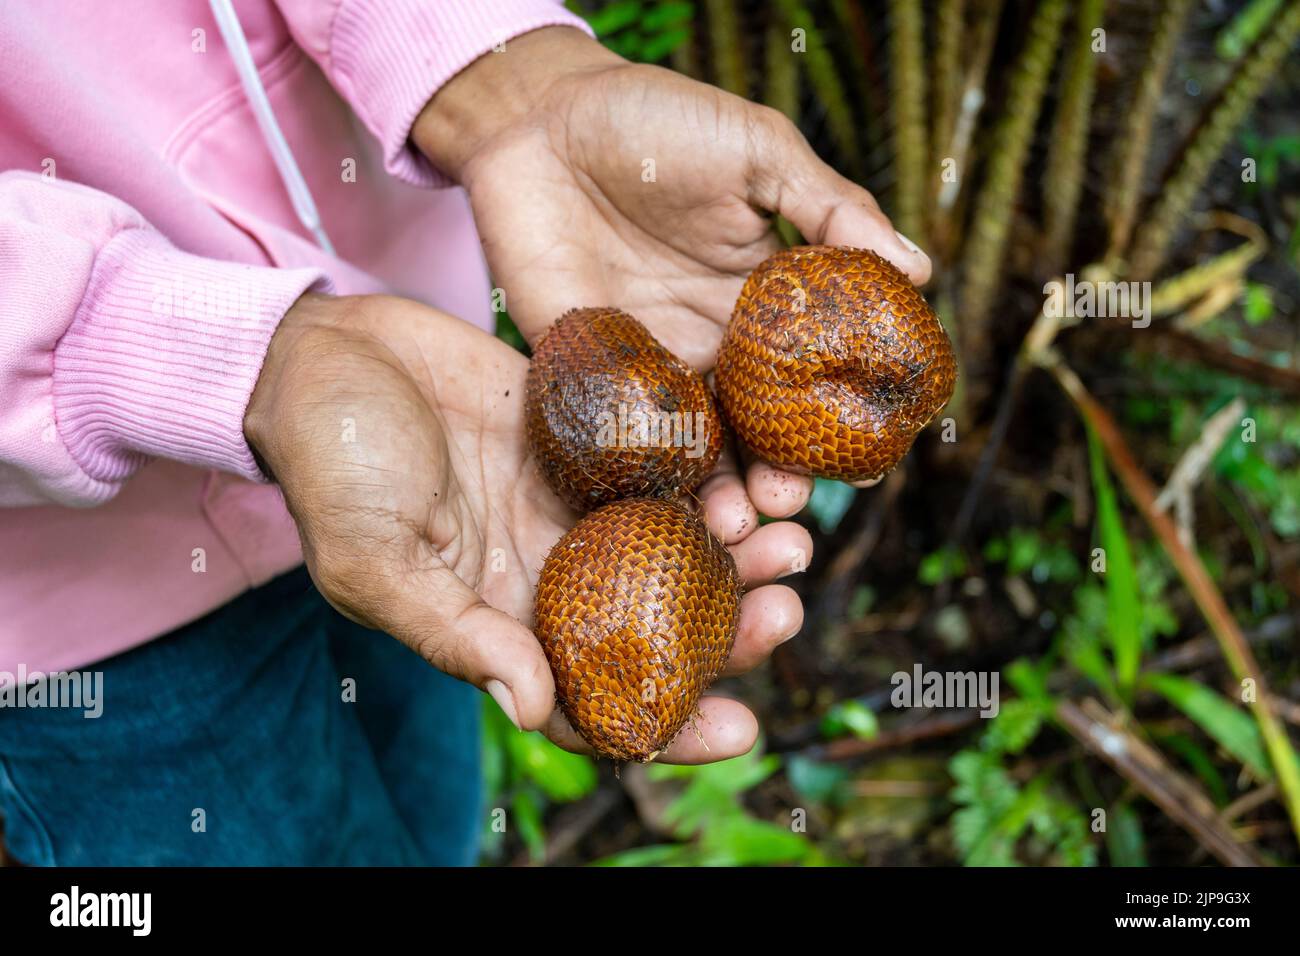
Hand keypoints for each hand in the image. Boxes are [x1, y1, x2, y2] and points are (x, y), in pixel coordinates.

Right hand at [245, 293, 811, 761]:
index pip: (597, 698)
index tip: (741, 728)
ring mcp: (577, 502)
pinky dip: (713, 471)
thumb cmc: (330, 462)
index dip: (670, 724)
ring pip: (679, 545)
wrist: (328, 352)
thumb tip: (534, 709)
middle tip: (785, 609)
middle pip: (661, 624)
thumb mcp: (373, 557)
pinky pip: (668, 461)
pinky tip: (755, 466)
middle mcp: (552, 570)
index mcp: (503, 620)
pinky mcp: (592, 435)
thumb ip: (452, 632)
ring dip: (740, 554)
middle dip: (731, 631)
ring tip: (792, 537)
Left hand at [414, 25, 926, 510]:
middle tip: (788, 512)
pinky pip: (621, 435)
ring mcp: (653, 363)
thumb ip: (830, 208)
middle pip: (759, 430)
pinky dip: (644, 474)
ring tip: (735, 526)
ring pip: (695, 448)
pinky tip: (662, 505)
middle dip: (778, 478)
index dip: (844, 423)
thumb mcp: (756, 151)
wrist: (539, 119)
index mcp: (765, 298)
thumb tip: (918, 269)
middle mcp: (716, 342)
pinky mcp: (590, 374)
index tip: (868, 466)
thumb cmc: (654, 121)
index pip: (817, 375)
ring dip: (717, 493)